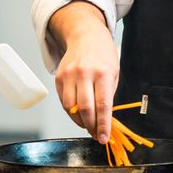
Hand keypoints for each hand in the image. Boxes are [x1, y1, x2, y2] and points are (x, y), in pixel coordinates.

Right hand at [52, 10, 119, 143]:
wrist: (86, 35)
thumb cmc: (103, 55)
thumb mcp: (114, 72)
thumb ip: (108, 95)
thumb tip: (104, 120)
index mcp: (103, 73)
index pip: (102, 105)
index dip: (103, 125)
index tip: (103, 138)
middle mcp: (84, 74)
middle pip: (84, 109)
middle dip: (90, 126)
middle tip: (95, 134)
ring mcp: (69, 75)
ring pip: (70, 108)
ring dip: (79, 121)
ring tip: (87, 124)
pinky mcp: (58, 77)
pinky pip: (63, 101)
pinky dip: (70, 111)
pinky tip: (78, 112)